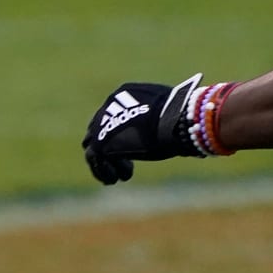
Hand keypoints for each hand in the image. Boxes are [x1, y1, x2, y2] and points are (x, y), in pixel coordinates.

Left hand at [82, 74, 203, 183]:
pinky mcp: (100, 143)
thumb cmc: (179, 117)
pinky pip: (94, 160)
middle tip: (127, 165)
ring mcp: (101, 124)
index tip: (134, 148)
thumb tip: (164, 129)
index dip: (120, 134)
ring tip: (119, 177)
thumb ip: (153, 120)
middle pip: (97, 131)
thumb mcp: (165, 114)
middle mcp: (109, 106)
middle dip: (110, 150)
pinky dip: (104, 172)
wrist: (174, 120)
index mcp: (124, 93)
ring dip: (107, 165)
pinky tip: (117, 179)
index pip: (112, 115)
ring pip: (93, 148)